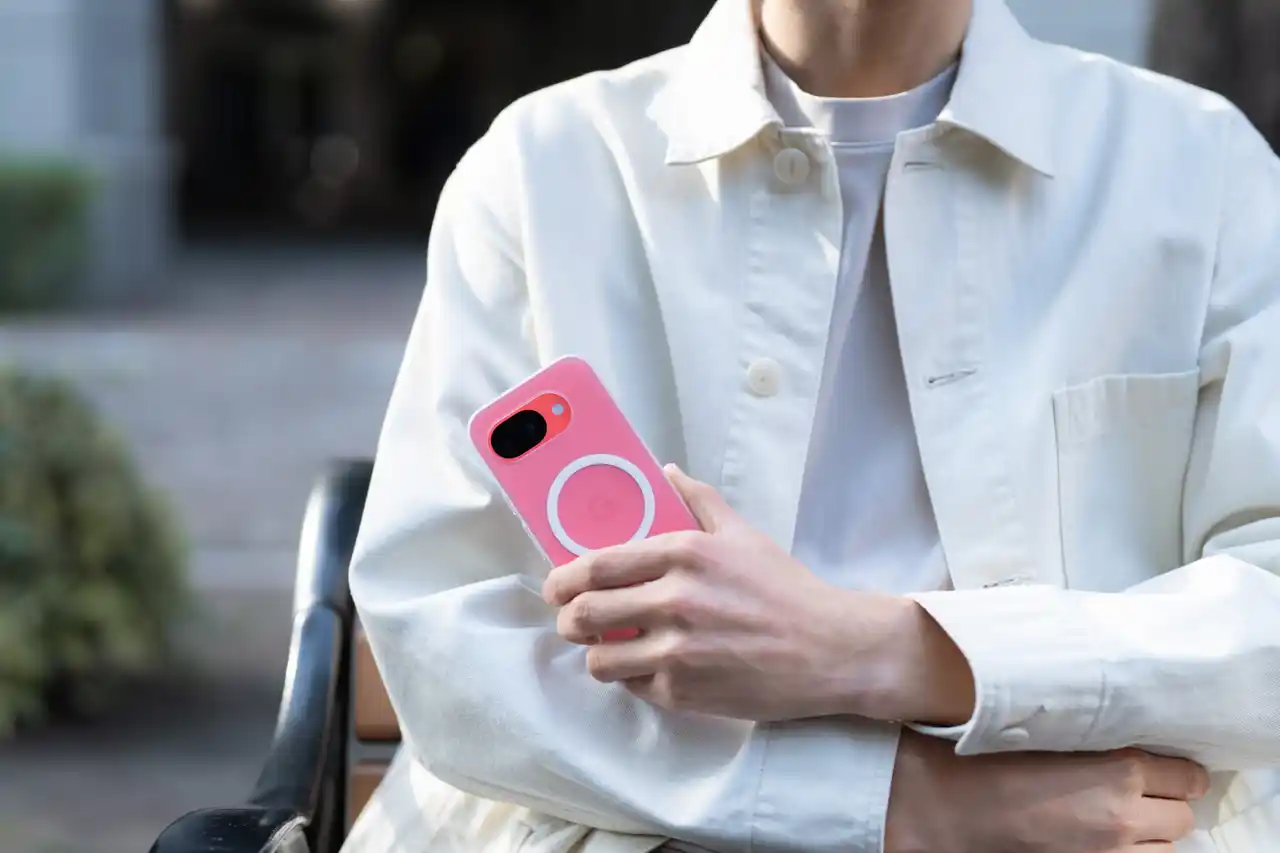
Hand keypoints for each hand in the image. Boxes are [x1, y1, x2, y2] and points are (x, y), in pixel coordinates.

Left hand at [542, 465, 913, 720]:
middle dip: (567, 619)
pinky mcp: (684, 692)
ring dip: (597, 654)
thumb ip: (698, 501)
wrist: (830, 649)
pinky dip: (634, 680)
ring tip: (610, 649)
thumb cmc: (785, 589)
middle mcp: (674, 600)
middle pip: (585, 613)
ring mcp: (677, 651)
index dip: (564, 578)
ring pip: (599, 659)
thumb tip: (664, 470)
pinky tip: (651, 669)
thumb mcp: (742, 534)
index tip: (557, 585)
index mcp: (683, 554)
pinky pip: (633, 687)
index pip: (597, 565)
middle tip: (571, 620)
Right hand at [886, 729, 1210, 852]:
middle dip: (1164, 802)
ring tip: (1116, 818)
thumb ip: (1089, 730)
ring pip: (1166, 848)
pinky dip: (1130, 852)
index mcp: (1119, 770)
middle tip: (1136, 790)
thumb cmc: (979, 760)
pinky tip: (1101, 838)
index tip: (1165, 766)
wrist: (941, 809)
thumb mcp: (1041, 730)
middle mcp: (1125, 817)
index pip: (1188, 775)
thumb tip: (1123, 726)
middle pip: (1182, 815)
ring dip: (1150, 833)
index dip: (1177, 770)